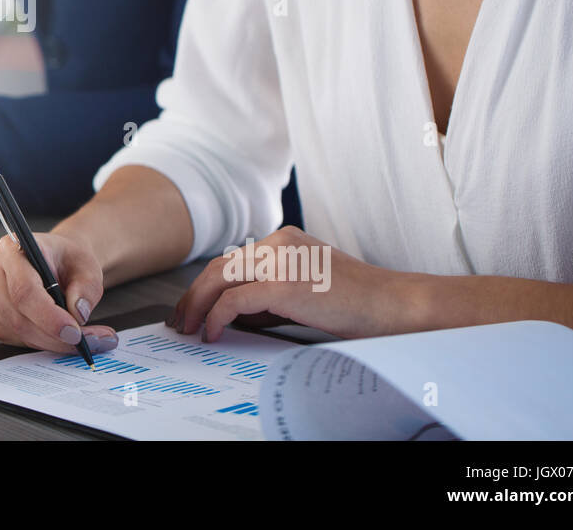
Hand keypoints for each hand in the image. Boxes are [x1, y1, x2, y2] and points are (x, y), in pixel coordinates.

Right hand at [0, 231, 118, 354]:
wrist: (58, 262)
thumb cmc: (66, 260)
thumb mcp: (87, 266)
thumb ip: (86, 288)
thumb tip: (78, 313)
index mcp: (12, 248)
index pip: (23, 289)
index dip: (49, 316)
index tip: (74, 331)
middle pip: (19, 317)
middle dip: (55, 336)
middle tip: (88, 341)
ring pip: (20, 332)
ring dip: (54, 342)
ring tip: (83, 339)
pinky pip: (19, 340)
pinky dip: (45, 343)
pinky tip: (63, 336)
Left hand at [171, 225, 422, 342]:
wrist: (392, 305)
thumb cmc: (357, 303)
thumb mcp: (306, 287)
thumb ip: (270, 294)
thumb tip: (233, 314)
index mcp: (285, 239)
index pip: (232, 260)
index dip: (206, 285)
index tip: (192, 307)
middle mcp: (279, 242)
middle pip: (218, 266)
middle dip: (193, 295)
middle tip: (180, 320)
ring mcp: (281, 260)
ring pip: (220, 279)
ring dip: (198, 305)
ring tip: (189, 328)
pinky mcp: (284, 284)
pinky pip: (235, 300)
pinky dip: (217, 317)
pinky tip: (213, 332)